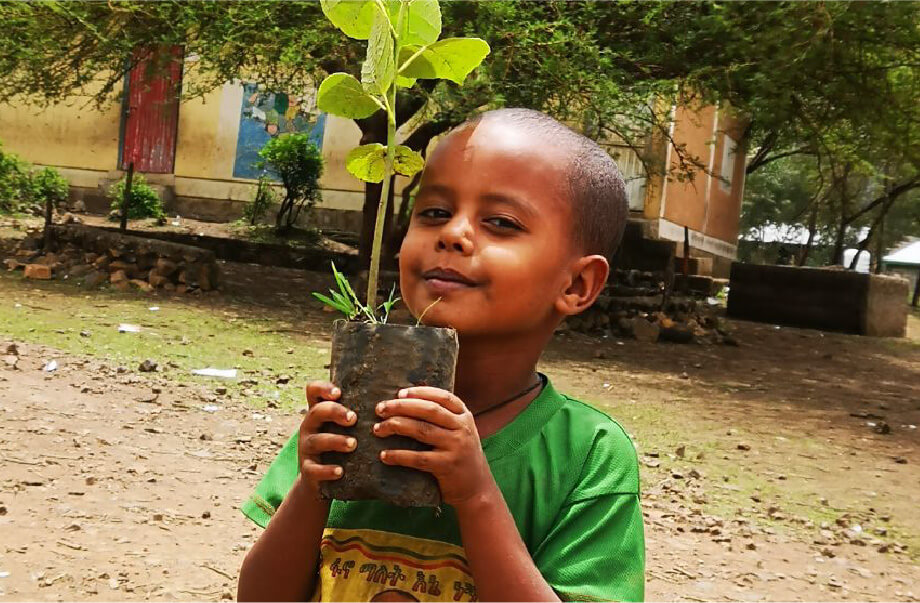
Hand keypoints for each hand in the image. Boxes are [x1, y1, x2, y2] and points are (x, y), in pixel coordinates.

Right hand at [297, 381, 357, 497]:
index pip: (313, 391)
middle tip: (353, 418)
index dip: (323, 388)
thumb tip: (397, 395)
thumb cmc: (340, 448)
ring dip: (335, 441)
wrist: (320, 482)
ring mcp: (307, 448)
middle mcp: (310, 427)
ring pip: (316, 440)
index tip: (339, 393)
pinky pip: (313, 469)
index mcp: (319, 413)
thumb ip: (360, 413)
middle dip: (335, 412)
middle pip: (316, 412)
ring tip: (352, 444)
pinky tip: (340, 471)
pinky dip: (327, 470)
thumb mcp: (344, 428)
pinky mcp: (308, 470)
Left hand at [373, 386, 493, 506]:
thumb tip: (408, 401)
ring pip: (421, 430)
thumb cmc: (461, 456)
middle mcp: (463, 429)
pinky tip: (384, 455)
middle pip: (429, 410)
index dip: (420, 392)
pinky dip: (399, 456)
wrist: (477, 488)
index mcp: (464, 417)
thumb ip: (444, 418)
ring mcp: (456, 447)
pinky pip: (418, 458)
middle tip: (380, 408)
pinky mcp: (447, 466)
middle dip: (402, 406)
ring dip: (396, 426)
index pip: (443, 397)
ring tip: (378, 429)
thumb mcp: (460, 432)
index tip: (400, 393)